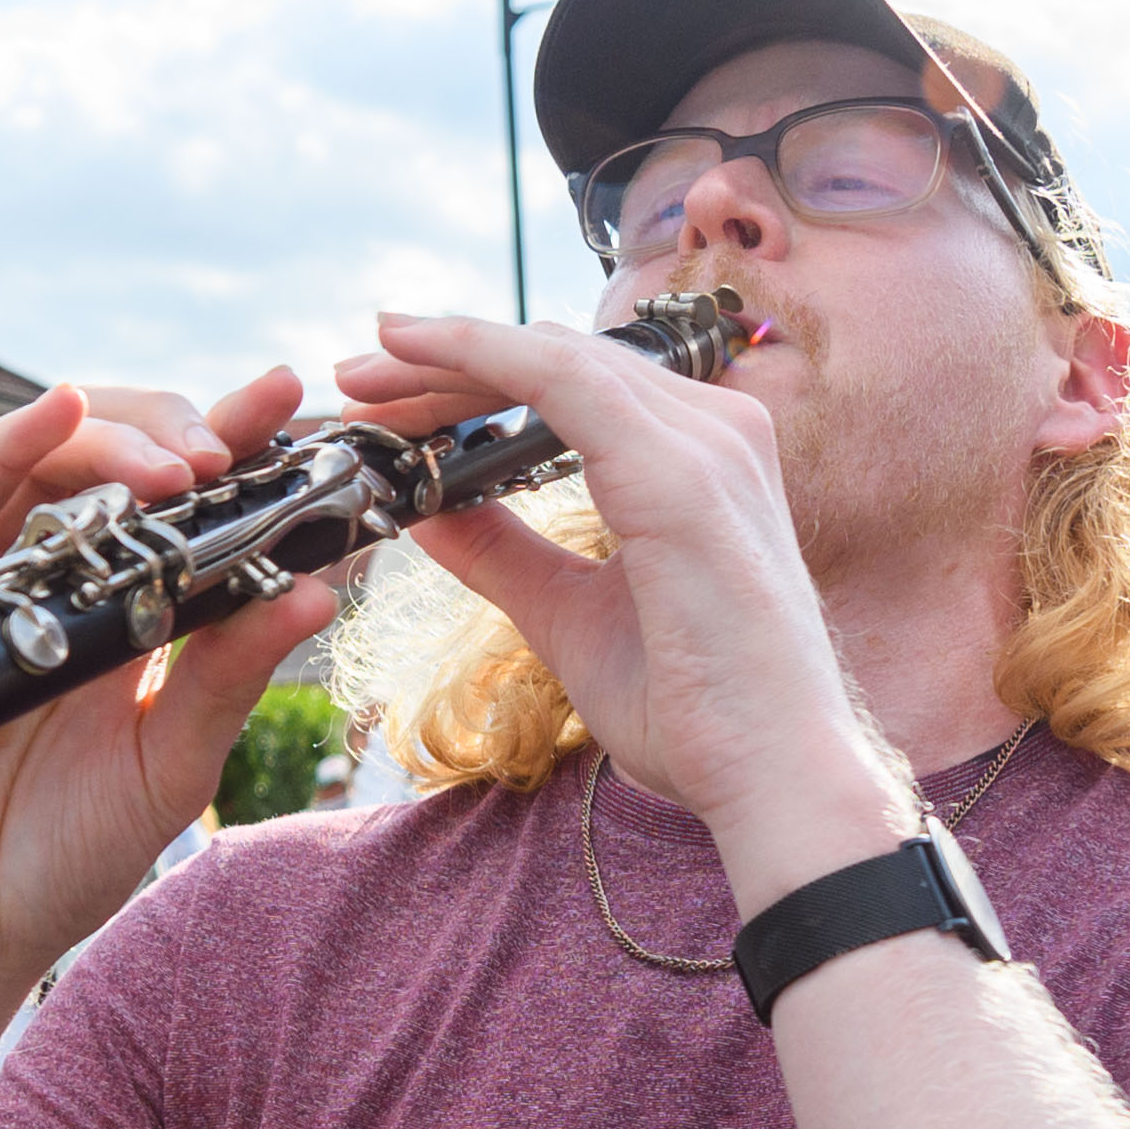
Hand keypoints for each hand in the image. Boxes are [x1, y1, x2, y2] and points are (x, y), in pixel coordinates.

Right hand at [0, 376, 342, 1006]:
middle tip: (238, 445)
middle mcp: (57, 581)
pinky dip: (7, 443)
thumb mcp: (171, 763)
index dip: (236, 441)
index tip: (295, 397)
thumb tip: (318, 590)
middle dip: (180, 430)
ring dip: (116, 438)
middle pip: (114, 457)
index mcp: (127, 610)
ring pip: (43, 459)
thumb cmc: (58, 857)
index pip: (184, 502)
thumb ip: (230, 675)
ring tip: (183, 461)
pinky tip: (58, 410)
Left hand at [342, 302, 905, 893]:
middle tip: (354, 382)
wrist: (774, 778)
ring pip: (550, 357)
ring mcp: (706, 441)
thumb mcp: (570, 615)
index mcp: (701, 458)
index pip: (574, 385)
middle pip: (557, 358)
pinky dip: (476, 354)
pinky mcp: (679, 471)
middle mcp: (715, 429)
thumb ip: (504, 554)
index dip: (475, 378)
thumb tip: (425, 511)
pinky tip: (409, 350)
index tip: (390, 396)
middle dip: (445, 365)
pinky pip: (559, 380)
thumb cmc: (696, 711)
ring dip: (444, 358)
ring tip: (361, 379)